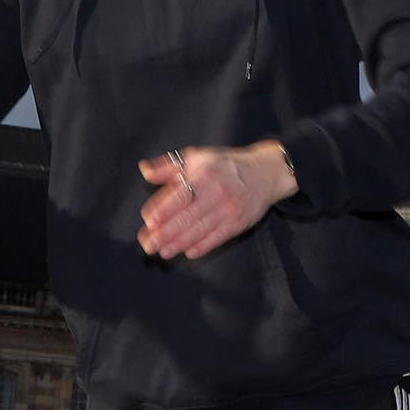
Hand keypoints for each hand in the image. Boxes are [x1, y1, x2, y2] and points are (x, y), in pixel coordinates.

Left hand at [136, 141, 296, 260]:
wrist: (265, 173)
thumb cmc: (225, 165)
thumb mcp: (198, 157)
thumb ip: (169, 166)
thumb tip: (145, 171)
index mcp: (203, 175)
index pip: (178, 196)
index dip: (162, 210)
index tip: (148, 221)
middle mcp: (216, 193)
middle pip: (186, 218)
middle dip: (164, 234)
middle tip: (148, 245)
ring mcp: (228, 210)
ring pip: (198, 231)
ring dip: (178, 244)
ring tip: (161, 252)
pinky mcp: (238, 224)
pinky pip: (216, 239)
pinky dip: (201, 247)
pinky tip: (187, 252)